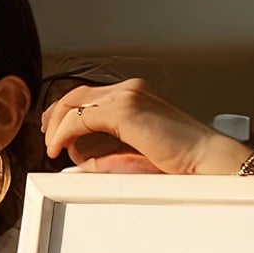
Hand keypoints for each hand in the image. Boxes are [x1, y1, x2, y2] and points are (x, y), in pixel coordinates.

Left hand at [40, 77, 253, 177]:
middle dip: (56, 115)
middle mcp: (131, 88)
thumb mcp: (138, 155)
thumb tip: (77, 160)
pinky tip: (58, 149)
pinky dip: (63, 132)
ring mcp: (128, 94)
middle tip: (45, 137)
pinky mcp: (125, 108)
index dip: (67, 113)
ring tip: (51, 147)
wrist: (208, 161)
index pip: (91, 96)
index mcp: (137, 95)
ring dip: (57, 125)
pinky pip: (80, 117)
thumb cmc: (181, 164)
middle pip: (77, 93)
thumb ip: (108, 154)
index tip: (55, 133)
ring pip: (74, 102)